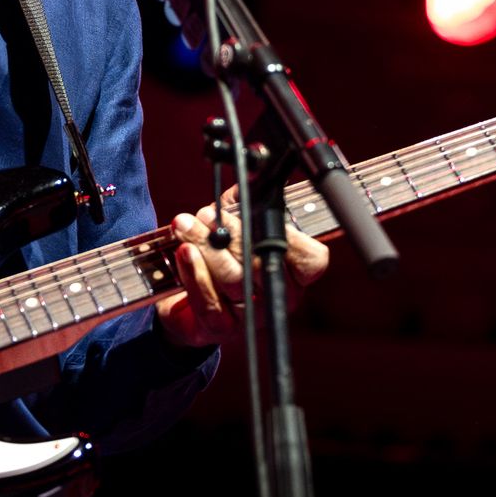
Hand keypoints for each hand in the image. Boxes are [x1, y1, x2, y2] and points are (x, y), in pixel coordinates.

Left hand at [155, 197, 330, 348]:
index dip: (293, 240)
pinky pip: (209, 300)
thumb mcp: (234, 223)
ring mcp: (250, 316)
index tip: (261, 218)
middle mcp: (276, 297)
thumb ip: (244, 200)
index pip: (312, 261)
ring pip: (234, 280)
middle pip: (261, 264)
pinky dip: (193, 272)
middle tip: (207, 215)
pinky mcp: (220, 328)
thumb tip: (248, 168)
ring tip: (185, 225)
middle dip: (231, 233)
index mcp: (291, 272)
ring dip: (205, 246)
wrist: (184, 303)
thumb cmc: (218, 256)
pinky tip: (183, 251)